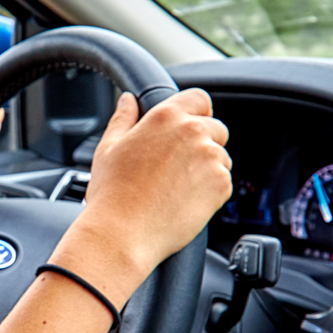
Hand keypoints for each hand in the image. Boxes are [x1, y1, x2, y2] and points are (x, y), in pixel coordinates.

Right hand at [55, 89, 230, 298]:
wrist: (123, 233)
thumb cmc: (112, 193)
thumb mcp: (109, 148)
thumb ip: (123, 119)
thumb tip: (128, 100)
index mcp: (166, 117)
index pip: (199, 98)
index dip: (198, 112)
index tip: (191, 126)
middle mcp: (192, 132)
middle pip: (217, 128)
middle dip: (205, 143)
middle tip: (179, 167)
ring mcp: (210, 158)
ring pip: (222, 158)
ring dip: (208, 168)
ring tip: (178, 189)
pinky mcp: (221, 184)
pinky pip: (224, 183)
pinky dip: (211, 192)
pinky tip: (184, 202)